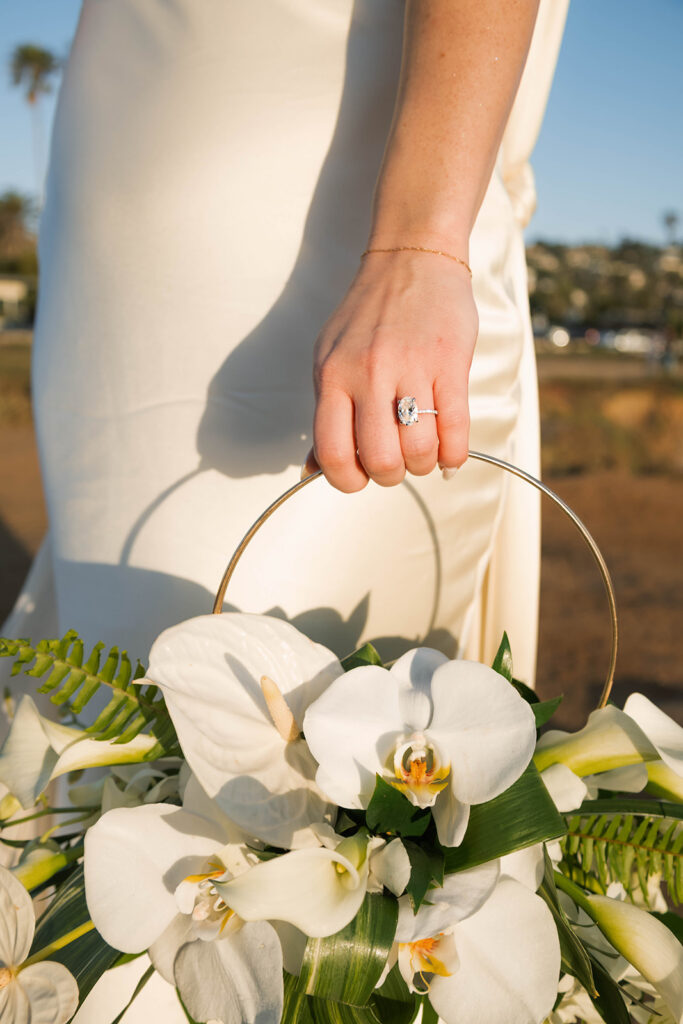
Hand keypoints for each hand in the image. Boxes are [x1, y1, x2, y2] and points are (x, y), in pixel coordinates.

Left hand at [305, 252, 477, 491]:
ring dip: (423, 464)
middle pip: (381, 460)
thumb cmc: (369, 315)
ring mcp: (411, 368)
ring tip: (423, 450)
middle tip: (397, 461)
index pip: (333, 453)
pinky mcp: (450, 363)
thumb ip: (325, 413)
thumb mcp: (331, 358)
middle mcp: (368, 374)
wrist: (412, 258)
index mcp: (332, 376)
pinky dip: (454, 455)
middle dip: (391, 475)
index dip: (349, 480)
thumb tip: (311, 470)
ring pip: (418, 451)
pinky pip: (455, 430)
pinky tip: (450, 452)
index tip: (362, 474)